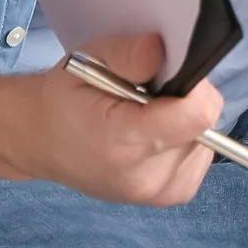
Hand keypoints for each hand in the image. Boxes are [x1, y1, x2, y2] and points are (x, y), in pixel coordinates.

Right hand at [3, 32, 221, 205]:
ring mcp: (156, 193)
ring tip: (147, 116)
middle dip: (185, 102)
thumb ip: (128, 54)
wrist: (42, 141)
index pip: (197, 116)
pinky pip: (200, 158)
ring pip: (206, 142)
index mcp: (123, 143)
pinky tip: (157, 134)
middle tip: (150, 96)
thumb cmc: (66, 99)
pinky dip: (186, 141)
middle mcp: (143, 178)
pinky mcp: (169, 196)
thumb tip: (162, 51)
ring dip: (185, 123)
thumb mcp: (87, 60)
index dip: (195, 88)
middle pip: (203, 127)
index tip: (173, 77)